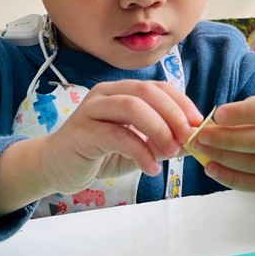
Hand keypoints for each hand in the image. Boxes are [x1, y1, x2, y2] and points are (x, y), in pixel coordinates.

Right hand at [42, 81, 201, 193]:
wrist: (55, 168)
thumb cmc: (98, 154)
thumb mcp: (137, 147)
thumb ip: (162, 142)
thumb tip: (194, 141)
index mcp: (121, 91)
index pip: (158, 87)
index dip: (181, 102)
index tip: (198, 124)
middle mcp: (106, 94)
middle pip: (147, 92)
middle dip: (173, 114)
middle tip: (188, 139)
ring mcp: (92, 110)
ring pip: (132, 107)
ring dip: (158, 129)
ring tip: (171, 152)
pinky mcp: (82, 131)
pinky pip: (117, 135)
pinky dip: (140, 152)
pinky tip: (151, 168)